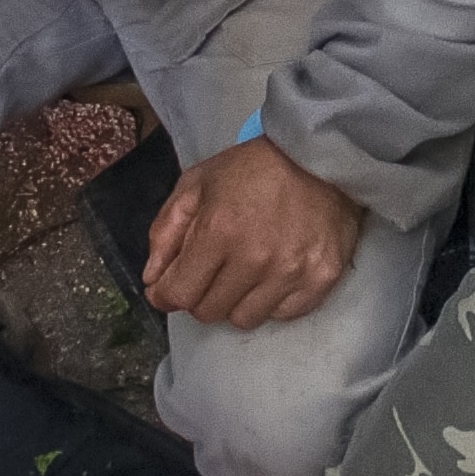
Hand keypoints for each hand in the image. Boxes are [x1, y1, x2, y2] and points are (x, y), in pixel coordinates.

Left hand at [141, 137, 364, 327]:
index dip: (166, 293)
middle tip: (212, 270)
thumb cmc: (254, 168)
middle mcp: (255, 258)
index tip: (169, 286)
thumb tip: (153, 281)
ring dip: (236, 301)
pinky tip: (274, 274)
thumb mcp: (197, 183)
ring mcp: (291, 272)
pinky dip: (272, 302)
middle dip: (201, 294)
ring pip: (244, 319)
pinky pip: (282, 315)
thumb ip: (165, 231)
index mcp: (219, 230)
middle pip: (209, 312)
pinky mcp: (321, 279)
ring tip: (246, 271)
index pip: (179, 294)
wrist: (322, 156)